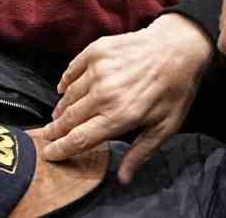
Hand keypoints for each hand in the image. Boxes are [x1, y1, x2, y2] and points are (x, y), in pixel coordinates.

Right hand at [41, 15, 211, 181]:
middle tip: (47, 136)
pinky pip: (71, 70)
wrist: (178, 47)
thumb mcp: (165, 127)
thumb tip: (123, 178)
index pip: (79, 139)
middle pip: (68, 119)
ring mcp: (99, 70)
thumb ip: (141, 153)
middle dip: (55, 131)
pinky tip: (66, 89)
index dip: (61, 149)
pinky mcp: (97, 51)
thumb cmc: (174, 88)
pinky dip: (66, 82)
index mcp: (120, 117)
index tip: (49, 154)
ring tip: (59, 115)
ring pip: (68, 96)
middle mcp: (105, 94)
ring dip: (61, 109)